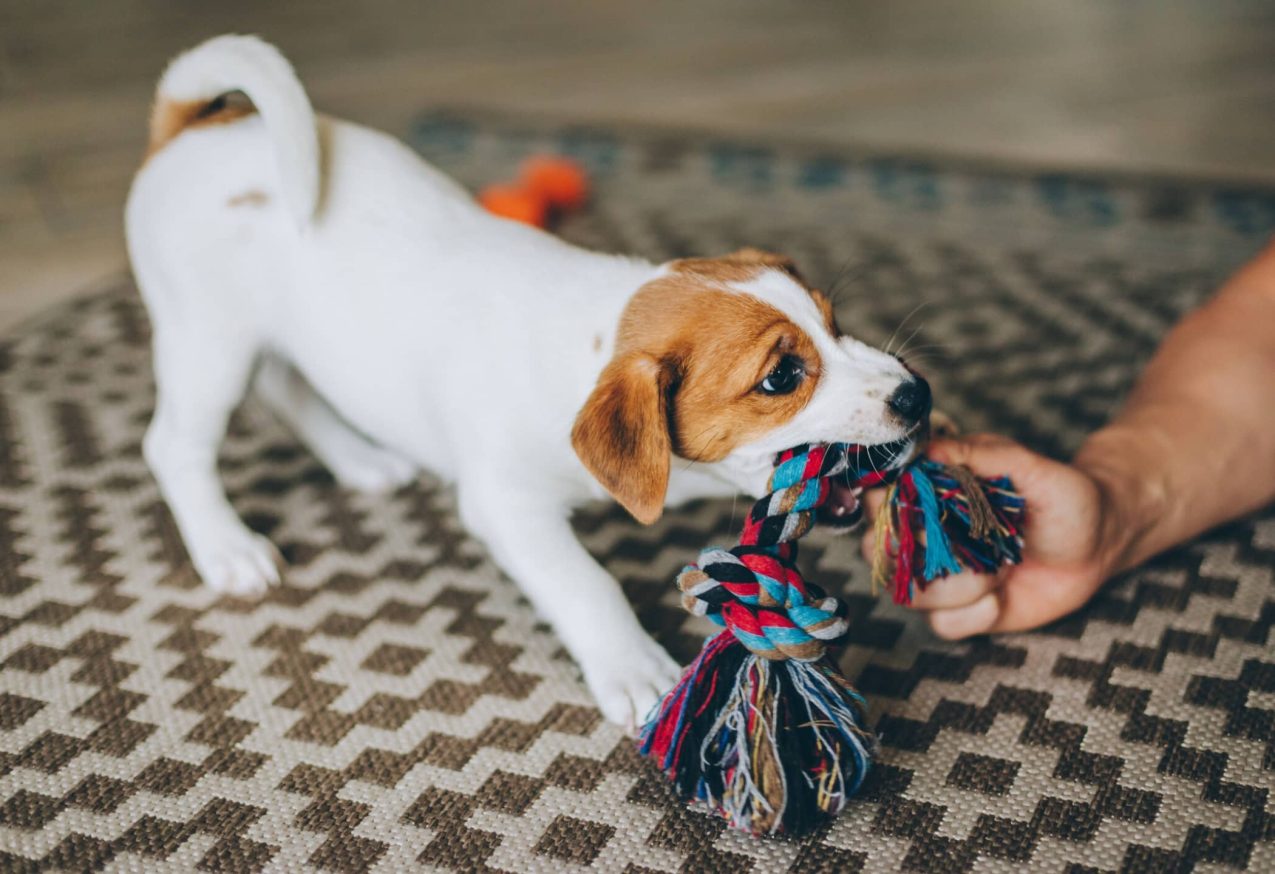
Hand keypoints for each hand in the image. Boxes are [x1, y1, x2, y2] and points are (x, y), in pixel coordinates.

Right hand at [860, 434, 1132, 638]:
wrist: (1099, 544)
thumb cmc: (1065, 496)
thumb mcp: (1029, 466)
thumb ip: (979, 454)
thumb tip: (927, 450)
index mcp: (930, 491)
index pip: (876, 499)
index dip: (886, 507)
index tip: (918, 507)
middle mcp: (925, 533)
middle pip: (878, 550)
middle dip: (920, 554)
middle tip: (962, 546)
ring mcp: (940, 575)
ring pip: (906, 592)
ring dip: (955, 586)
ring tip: (999, 570)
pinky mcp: (961, 610)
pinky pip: (942, 624)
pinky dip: (974, 615)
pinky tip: (1002, 597)